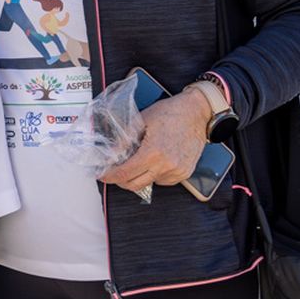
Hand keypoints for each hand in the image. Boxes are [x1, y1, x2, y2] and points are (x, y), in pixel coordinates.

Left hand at [99, 90, 213, 193]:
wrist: (196, 113)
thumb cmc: (171, 113)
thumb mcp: (142, 121)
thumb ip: (125, 140)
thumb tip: (111, 153)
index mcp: (154, 152)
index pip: (125, 173)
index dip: (110, 176)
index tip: (103, 175)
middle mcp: (166, 165)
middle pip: (135, 185)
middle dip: (121, 181)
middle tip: (115, 173)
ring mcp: (177, 171)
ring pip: (149, 183)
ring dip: (139, 176)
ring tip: (138, 161)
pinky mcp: (184, 174)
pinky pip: (162, 181)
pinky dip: (154, 175)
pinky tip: (154, 161)